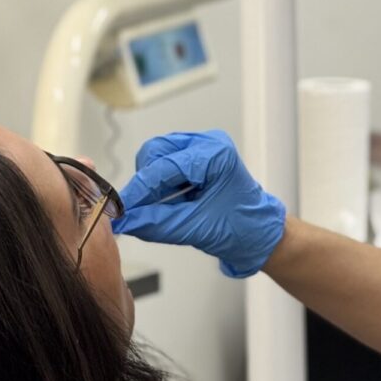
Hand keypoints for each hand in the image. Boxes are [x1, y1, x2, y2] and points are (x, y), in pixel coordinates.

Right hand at [115, 131, 286, 278]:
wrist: (261, 236)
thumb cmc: (242, 230)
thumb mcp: (195, 229)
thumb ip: (157, 223)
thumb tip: (125, 221)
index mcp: (216, 155)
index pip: (163, 166)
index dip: (138, 190)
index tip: (120, 209)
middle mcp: (209, 144)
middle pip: (156, 152)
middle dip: (144, 182)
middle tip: (136, 211)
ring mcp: (203, 148)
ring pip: (158, 157)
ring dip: (151, 184)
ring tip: (154, 211)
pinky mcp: (197, 159)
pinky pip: (166, 165)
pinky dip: (160, 185)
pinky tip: (162, 205)